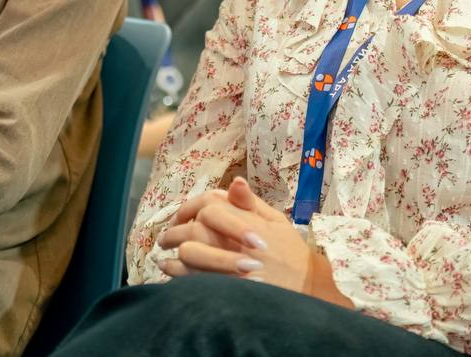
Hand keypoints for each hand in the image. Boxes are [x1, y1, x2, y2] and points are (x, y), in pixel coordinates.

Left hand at [157, 178, 311, 291]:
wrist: (307, 288)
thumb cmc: (290, 252)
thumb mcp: (276, 221)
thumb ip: (251, 203)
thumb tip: (234, 181)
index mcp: (249, 222)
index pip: (210, 205)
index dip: (190, 208)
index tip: (181, 216)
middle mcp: (239, 242)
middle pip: (195, 228)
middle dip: (174, 231)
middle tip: (165, 238)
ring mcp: (232, 266)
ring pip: (190, 254)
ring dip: (172, 254)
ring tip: (163, 257)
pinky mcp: (227, 289)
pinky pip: (193, 280)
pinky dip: (177, 275)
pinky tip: (170, 272)